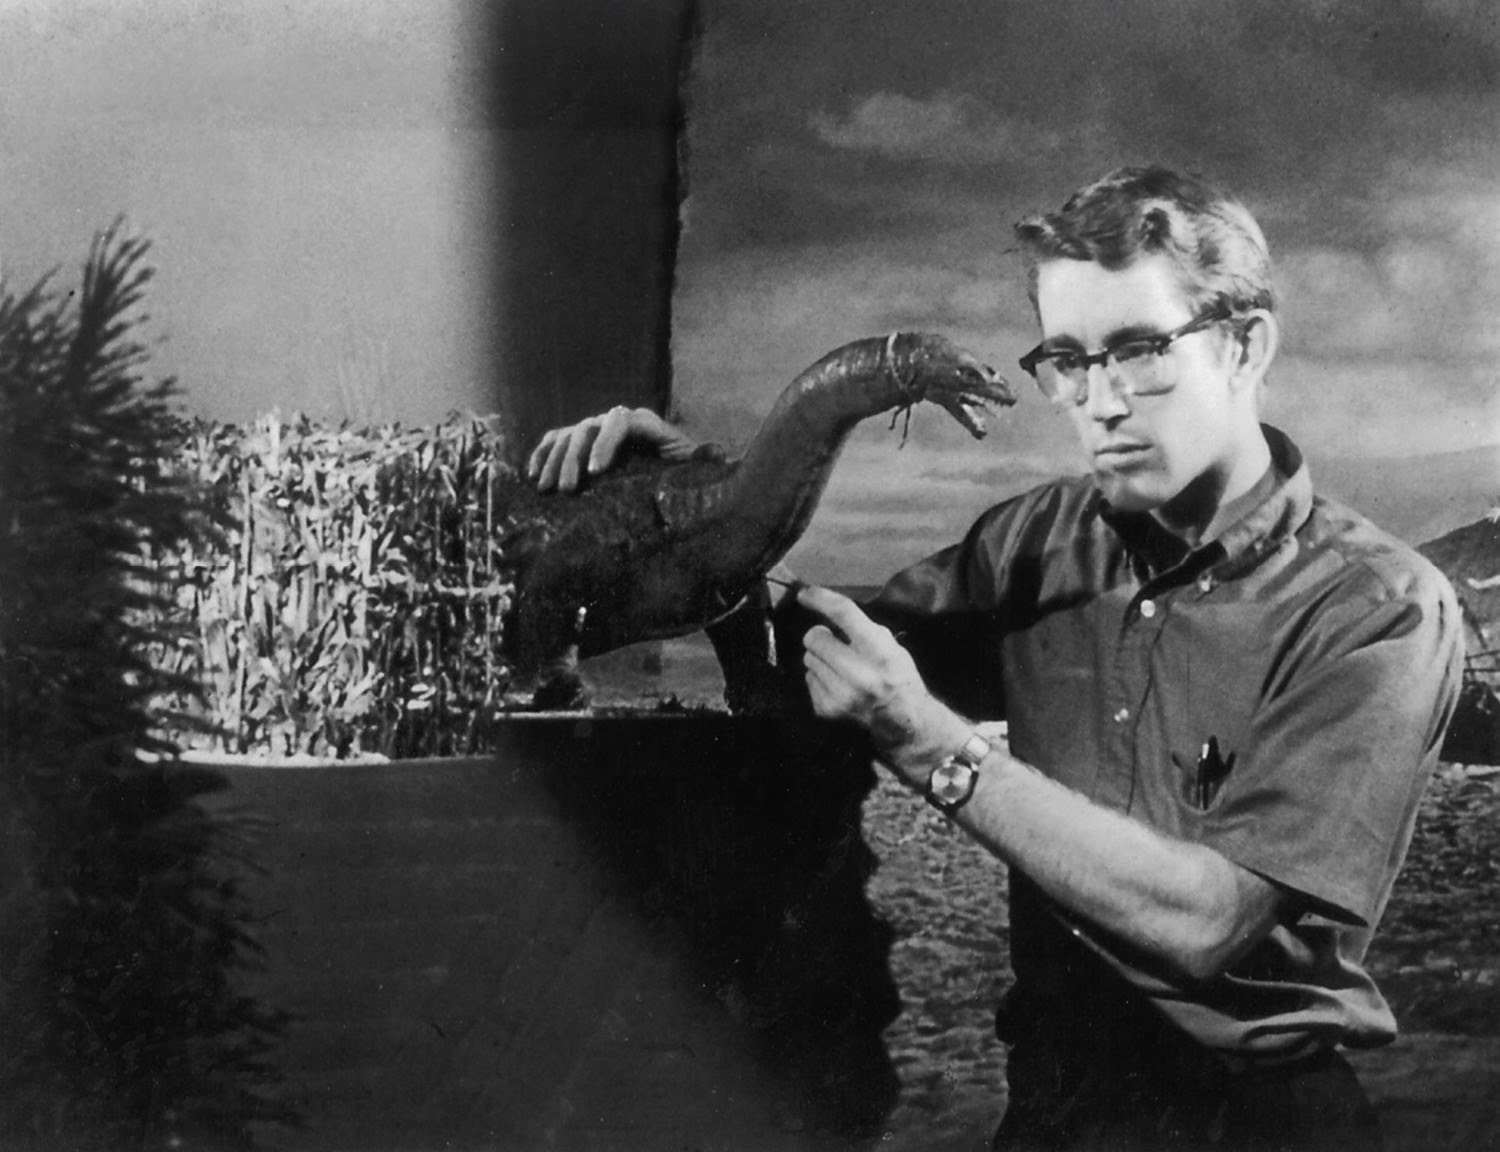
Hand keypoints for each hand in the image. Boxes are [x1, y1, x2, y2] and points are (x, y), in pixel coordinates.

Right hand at [527, 406, 699, 491]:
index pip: (620, 421)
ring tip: (547, 490)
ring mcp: (597, 429)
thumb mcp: (695, 468)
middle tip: (567, 491)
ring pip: (569, 434)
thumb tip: (718, 452)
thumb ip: (704, 461)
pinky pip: (556, 440)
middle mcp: (618, 421)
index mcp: (645, 424)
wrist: (672, 475)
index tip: (594, 472)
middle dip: (574, 458)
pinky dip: (543, 454)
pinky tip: (533, 476)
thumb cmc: (685, 474)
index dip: (605, 442)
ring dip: (554, 460)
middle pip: (589, 427)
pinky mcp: (582, 443)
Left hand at [797, 584, 971, 781]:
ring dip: (821, 658)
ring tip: (841, 667)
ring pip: (808, 658)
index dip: (821, 599)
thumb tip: (826, 608)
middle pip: (815, 638)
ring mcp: (840, 694)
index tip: (805, 593)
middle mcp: (858, 673)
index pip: (844, 614)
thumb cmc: (896, 674)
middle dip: (822, 636)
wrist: (901, 717)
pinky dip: (819, 678)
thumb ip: (862, 628)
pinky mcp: (826, 708)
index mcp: (879, 651)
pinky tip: (838, 684)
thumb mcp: (890, 645)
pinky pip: (808, 678)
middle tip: (836, 644)